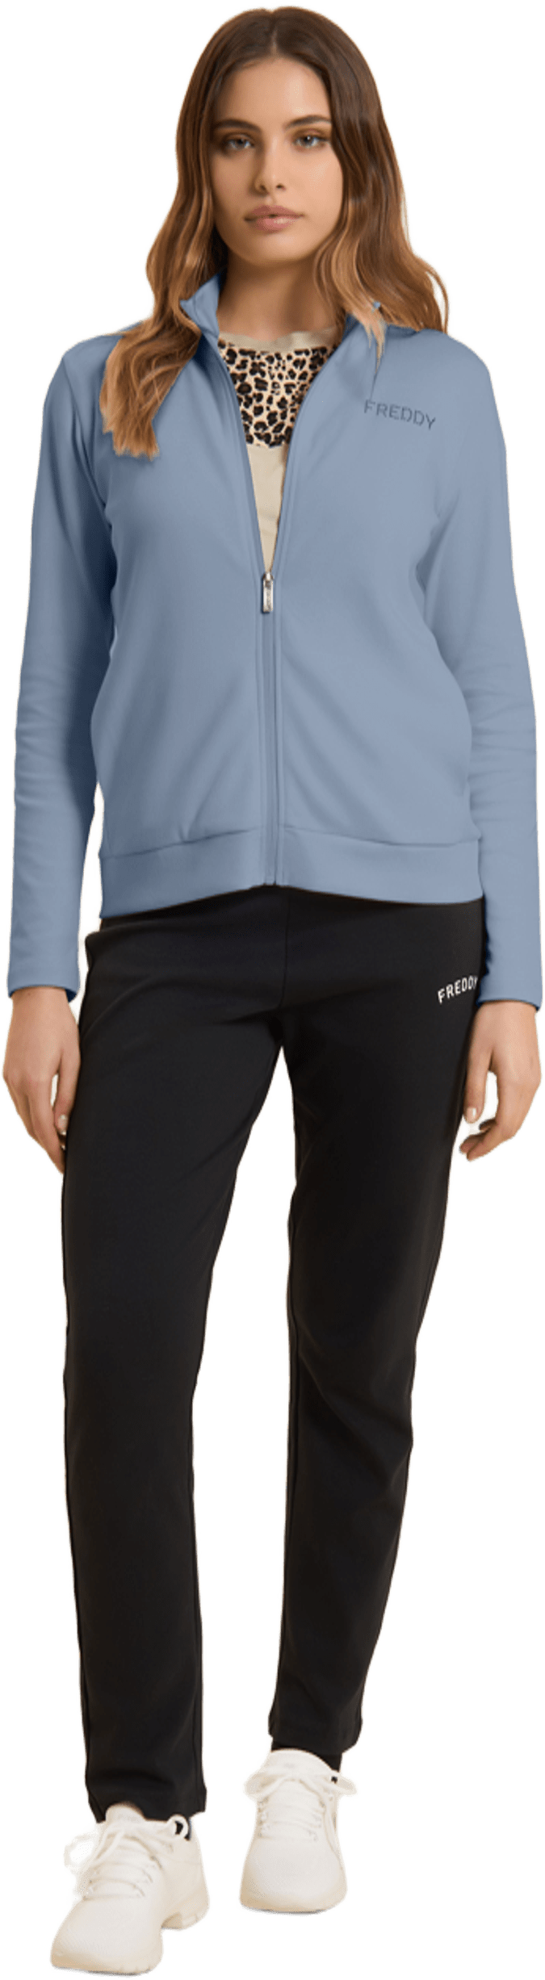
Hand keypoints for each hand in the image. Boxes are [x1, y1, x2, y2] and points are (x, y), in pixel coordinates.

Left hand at [459, 999, 542, 1162]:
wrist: (512, 997)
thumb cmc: (492, 1022)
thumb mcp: (475, 1057)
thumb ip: (474, 1091)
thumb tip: (471, 1120)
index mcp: (515, 1084)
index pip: (504, 1128)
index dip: (487, 1146)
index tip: (469, 1153)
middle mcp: (530, 1085)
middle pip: (513, 1128)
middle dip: (490, 1142)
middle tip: (467, 1148)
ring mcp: (534, 1080)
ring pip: (518, 1118)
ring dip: (498, 1131)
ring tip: (474, 1135)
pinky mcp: (533, 1074)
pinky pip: (522, 1105)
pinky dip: (506, 1117)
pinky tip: (489, 1117)